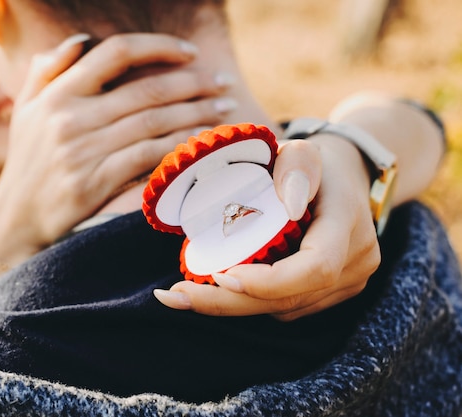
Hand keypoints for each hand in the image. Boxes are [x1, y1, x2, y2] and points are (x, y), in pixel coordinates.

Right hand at [0, 33, 236, 262]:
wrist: (15, 219)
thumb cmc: (27, 161)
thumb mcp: (26, 111)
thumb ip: (48, 71)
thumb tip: (82, 39)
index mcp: (57, 94)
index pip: (116, 52)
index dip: (158, 46)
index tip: (190, 51)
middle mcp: (69, 118)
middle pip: (145, 90)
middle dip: (193, 83)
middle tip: (223, 82)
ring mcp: (82, 151)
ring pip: (153, 123)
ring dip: (195, 114)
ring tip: (223, 109)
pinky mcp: (94, 183)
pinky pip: (147, 158)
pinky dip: (178, 147)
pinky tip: (200, 142)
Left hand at [154, 135, 381, 319]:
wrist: (345, 179)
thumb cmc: (317, 163)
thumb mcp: (303, 150)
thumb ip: (297, 164)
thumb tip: (288, 204)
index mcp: (348, 222)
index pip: (315, 267)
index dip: (268, 281)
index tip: (220, 275)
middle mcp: (357, 260)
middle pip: (291, 299)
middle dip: (230, 303)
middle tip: (176, 296)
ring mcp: (350, 281)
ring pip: (286, 310)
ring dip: (234, 306)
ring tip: (186, 293)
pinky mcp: (335, 292)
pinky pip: (289, 308)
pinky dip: (251, 302)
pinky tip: (220, 288)